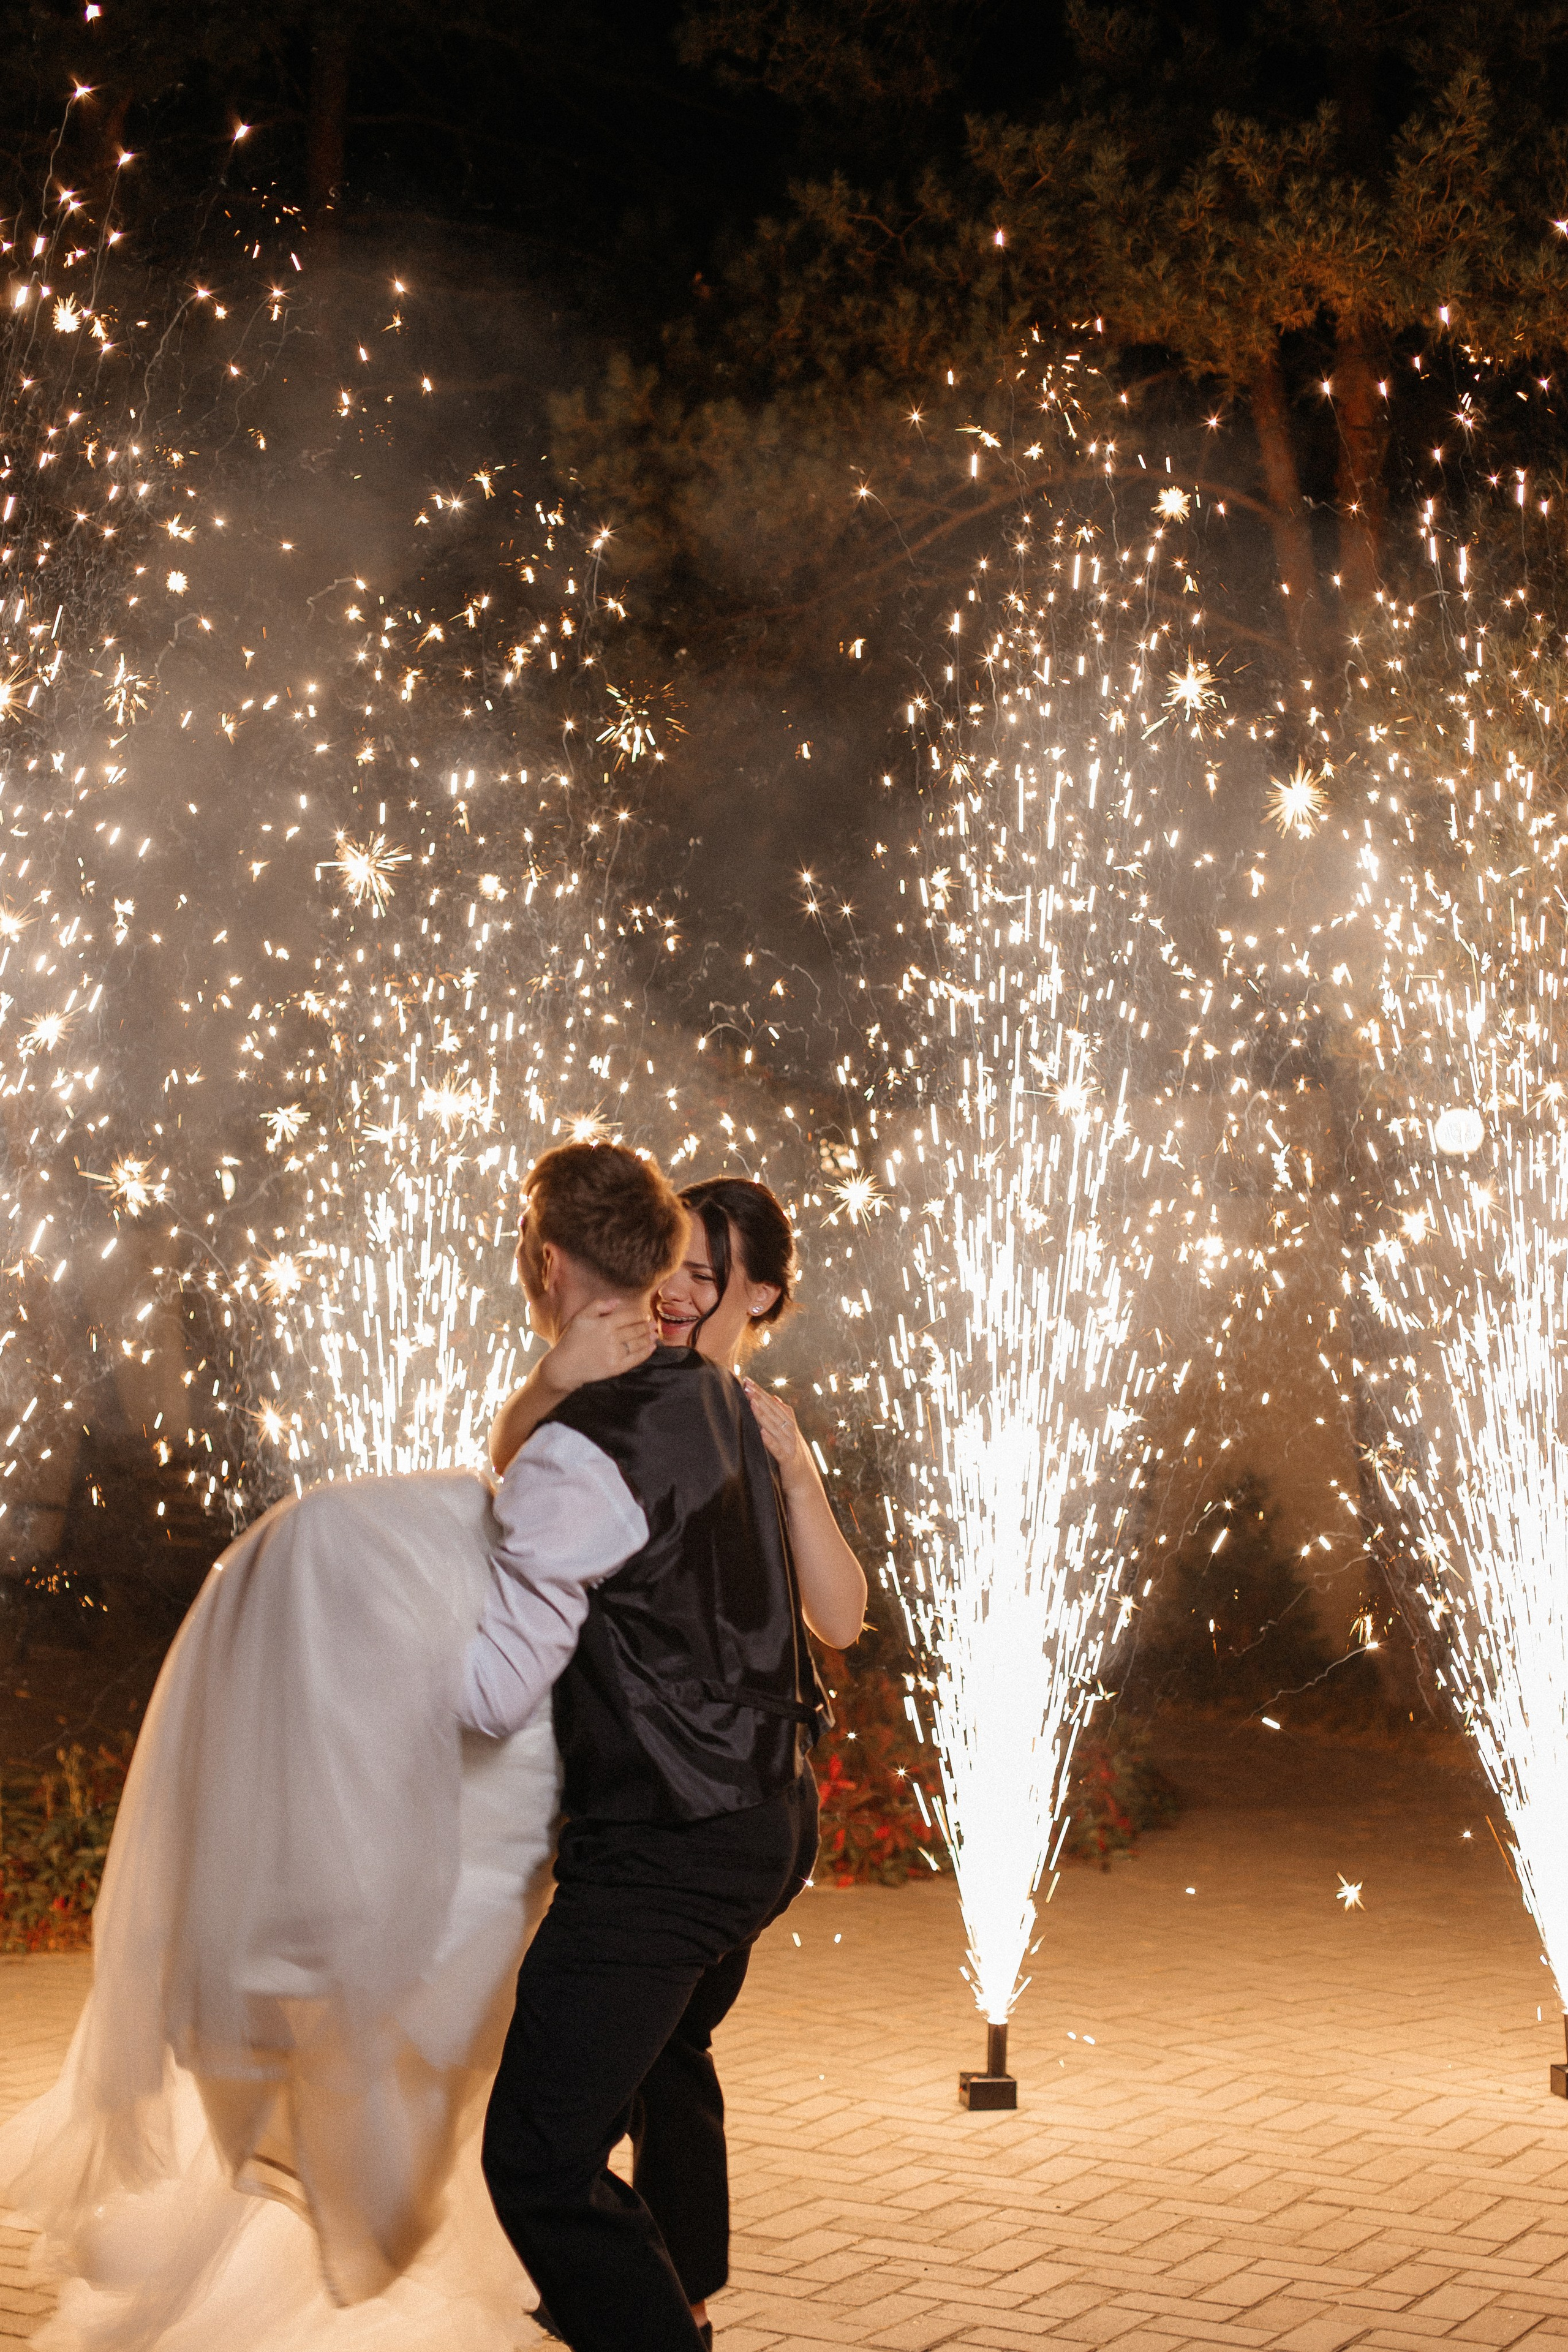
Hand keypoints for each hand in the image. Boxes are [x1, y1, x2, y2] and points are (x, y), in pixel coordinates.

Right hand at [540, 1298, 654, 1396]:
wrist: (565, 1366)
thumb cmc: (572, 1339)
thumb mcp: (581, 1317)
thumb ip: (598, 1305)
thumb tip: (617, 1301)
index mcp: (605, 1324)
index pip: (629, 1316)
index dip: (640, 1315)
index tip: (645, 1315)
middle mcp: (612, 1338)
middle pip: (636, 1329)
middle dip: (647, 1326)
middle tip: (653, 1324)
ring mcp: (615, 1354)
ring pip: (638, 1343)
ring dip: (648, 1337)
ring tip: (654, 1334)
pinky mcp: (616, 1368)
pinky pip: (636, 1359)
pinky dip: (646, 1352)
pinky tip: (651, 1347)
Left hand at [741, 1378, 811, 1487]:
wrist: (806, 1487)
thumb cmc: (793, 1461)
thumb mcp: (789, 1437)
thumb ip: (783, 1418)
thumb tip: (776, 1398)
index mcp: (790, 1427)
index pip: (775, 1405)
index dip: (762, 1393)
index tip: (748, 1381)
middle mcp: (791, 1434)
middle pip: (774, 1412)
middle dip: (760, 1398)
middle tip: (746, 1385)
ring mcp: (791, 1447)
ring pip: (776, 1427)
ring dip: (763, 1415)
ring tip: (752, 1402)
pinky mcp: (789, 1462)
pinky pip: (778, 1450)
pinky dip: (770, 1441)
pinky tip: (761, 1432)